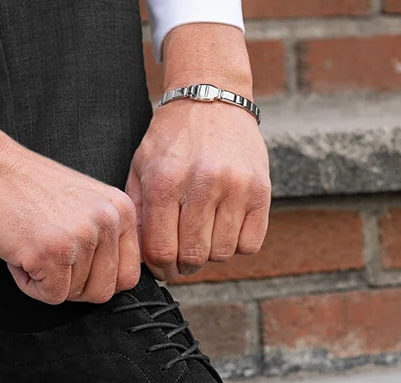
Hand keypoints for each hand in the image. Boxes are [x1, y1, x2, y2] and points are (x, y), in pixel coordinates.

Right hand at [0, 96, 141, 304]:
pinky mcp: (52, 253)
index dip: (97, 280)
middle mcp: (108, 221)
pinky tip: (20, 253)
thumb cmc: (22, 187)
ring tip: (30, 244)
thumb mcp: (81, 205)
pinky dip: (29, 284)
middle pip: (104, 291)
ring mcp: (81, 237)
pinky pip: (49, 296)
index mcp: (120, 209)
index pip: (128, 274)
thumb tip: (110, 282)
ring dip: (47, 280)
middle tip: (47, 256)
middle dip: (72, 285)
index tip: (74, 266)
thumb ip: (102, 236)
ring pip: (74, 295)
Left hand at [125, 98, 270, 281]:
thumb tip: (142, 260)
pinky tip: (225, 227)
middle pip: (192, 257)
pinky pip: (250, 244)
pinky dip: (237, 244)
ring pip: (221, 254)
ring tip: (204, 235)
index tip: (162, 266)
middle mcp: (202, 183)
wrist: (211, 97)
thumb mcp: (141, 170)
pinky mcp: (261, 189)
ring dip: (210, 253)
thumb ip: (139, 215)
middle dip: (183, 265)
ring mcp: (236, 186)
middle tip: (182, 255)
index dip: (160, 268)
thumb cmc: (172, 140)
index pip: (161, 251)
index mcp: (165, 182)